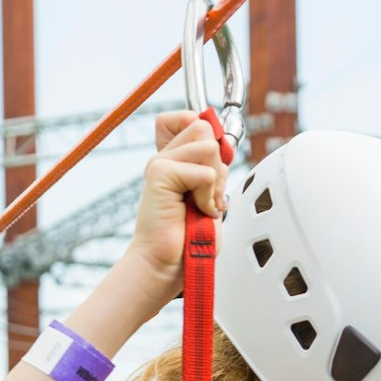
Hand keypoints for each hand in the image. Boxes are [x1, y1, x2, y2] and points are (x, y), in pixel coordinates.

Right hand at [128, 112, 231, 301]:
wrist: (167, 265)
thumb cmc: (189, 239)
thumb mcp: (210, 192)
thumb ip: (213, 164)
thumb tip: (221, 139)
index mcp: (173, 158)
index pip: (189, 116)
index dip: (207, 132)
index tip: (209, 168)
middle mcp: (163, 157)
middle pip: (205, 127)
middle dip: (218, 163)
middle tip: (208, 194)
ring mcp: (159, 163)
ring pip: (208, 146)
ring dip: (214, 181)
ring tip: (201, 204)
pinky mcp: (159, 174)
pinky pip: (204, 171)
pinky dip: (208, 195)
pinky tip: (197, 211)